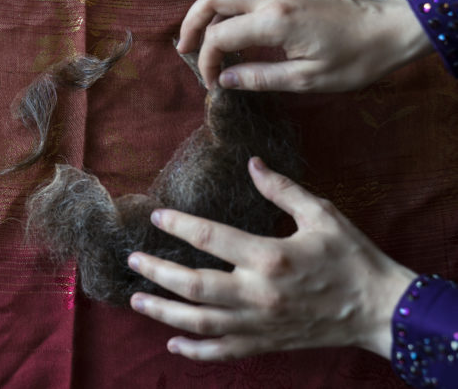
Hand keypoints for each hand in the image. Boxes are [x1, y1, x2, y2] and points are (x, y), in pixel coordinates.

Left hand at [127, 157, 415, 360]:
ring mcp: (259, 323)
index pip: (211, 237)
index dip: (179, 225)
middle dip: (158, 272)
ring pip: (199, 322)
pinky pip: (223, 351)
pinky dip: (195, 351)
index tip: (157, 216)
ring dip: (163, 313)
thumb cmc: (352, 257)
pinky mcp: (266, 342)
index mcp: (270, 257)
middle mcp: (258, 294)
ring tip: (137, 301)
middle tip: (133, 260)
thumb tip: (252, 163)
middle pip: (193, 285)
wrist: (380, 309)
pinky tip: (173, 344)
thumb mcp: (322, 214)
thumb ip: (282, 189)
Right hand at [177, 0, 432, 91]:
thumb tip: (225, 81)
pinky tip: (231, 30)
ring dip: (207, 13)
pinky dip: (228, 8)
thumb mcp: (306, 80)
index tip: (213, 84)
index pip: (220, 36)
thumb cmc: (355, 59)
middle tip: (184, 50)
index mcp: (275, 21)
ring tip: (201, 41)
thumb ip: (259, 78)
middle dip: (192, 23)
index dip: (208, 62)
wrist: (390, 28)